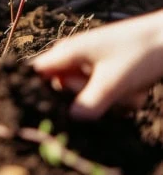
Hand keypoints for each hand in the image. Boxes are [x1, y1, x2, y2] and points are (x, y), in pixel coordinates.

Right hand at [32, 9, 162, 118]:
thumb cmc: (141, 54)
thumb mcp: (113, 83)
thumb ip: (87, 105)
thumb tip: (67, 121)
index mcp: (66, 53)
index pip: (34, 74)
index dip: (34, 94)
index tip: (45, 113)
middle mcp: (74, 58)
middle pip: (62, 92)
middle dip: (87, 100)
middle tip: (110, 91)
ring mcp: (91, 66)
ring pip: (86, 98)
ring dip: (110, 102)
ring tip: (129, 89)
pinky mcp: (107, 74)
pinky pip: (104, 97)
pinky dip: (121, 99)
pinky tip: (137, 91)